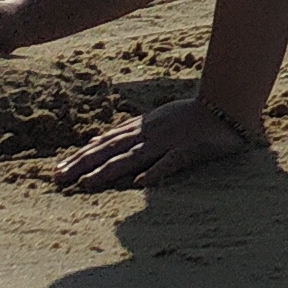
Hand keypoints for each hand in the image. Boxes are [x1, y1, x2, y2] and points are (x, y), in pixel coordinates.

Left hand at [53, 94, 252, 192]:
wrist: (230, 102)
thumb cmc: (193, 113)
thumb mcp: (155, 118)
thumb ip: (127, 130)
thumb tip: (95, 140)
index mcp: (143, 126)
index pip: (106, 141)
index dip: (81, 155)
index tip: (58, 168)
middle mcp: (151, 133)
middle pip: (112, 150)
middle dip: (83, 164)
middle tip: (57, 179)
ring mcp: (169, 141)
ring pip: (134, 157)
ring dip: (108, 170)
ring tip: (85, 184)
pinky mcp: (191, 149)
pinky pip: (171, 162)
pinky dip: (155, 171)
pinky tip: (140, 183)